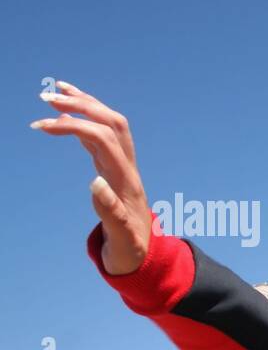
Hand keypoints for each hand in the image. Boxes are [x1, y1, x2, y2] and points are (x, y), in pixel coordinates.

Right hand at [30, 81, 152, 274]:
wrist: (144, 257)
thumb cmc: (130, 251)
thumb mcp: (122, 239)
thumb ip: (110, 213)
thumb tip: (94, 182)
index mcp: (127, 182)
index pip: (103, 140)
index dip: (74, 127)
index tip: (41, 126)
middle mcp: (128, 168)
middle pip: (111, 123)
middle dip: (81, 105)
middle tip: (47, 97)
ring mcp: (123, 166)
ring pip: (109, 124)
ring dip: (85, 105)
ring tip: (55, 92)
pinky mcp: (115, 169)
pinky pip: (103, 135)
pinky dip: (85, 119)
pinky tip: (66, 112)